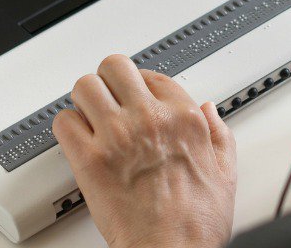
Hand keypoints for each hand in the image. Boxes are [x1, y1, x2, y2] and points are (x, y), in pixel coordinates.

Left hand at [53, 55, 236, 247]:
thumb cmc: (196, 223)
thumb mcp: (225, 172)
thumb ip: (219, 134)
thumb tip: (210, 111)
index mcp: (184, 118)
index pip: (153, 75)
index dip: (140, 85)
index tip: (135, 96)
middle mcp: (150, 119)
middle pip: (115, 68)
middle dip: (109, 81)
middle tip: (108, 97)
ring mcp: (118, 136)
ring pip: (85, 87)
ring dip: (85, 100)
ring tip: (90, 116)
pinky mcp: (90, 159)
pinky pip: (64, 122)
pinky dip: (67, 128)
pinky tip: (78, 140)